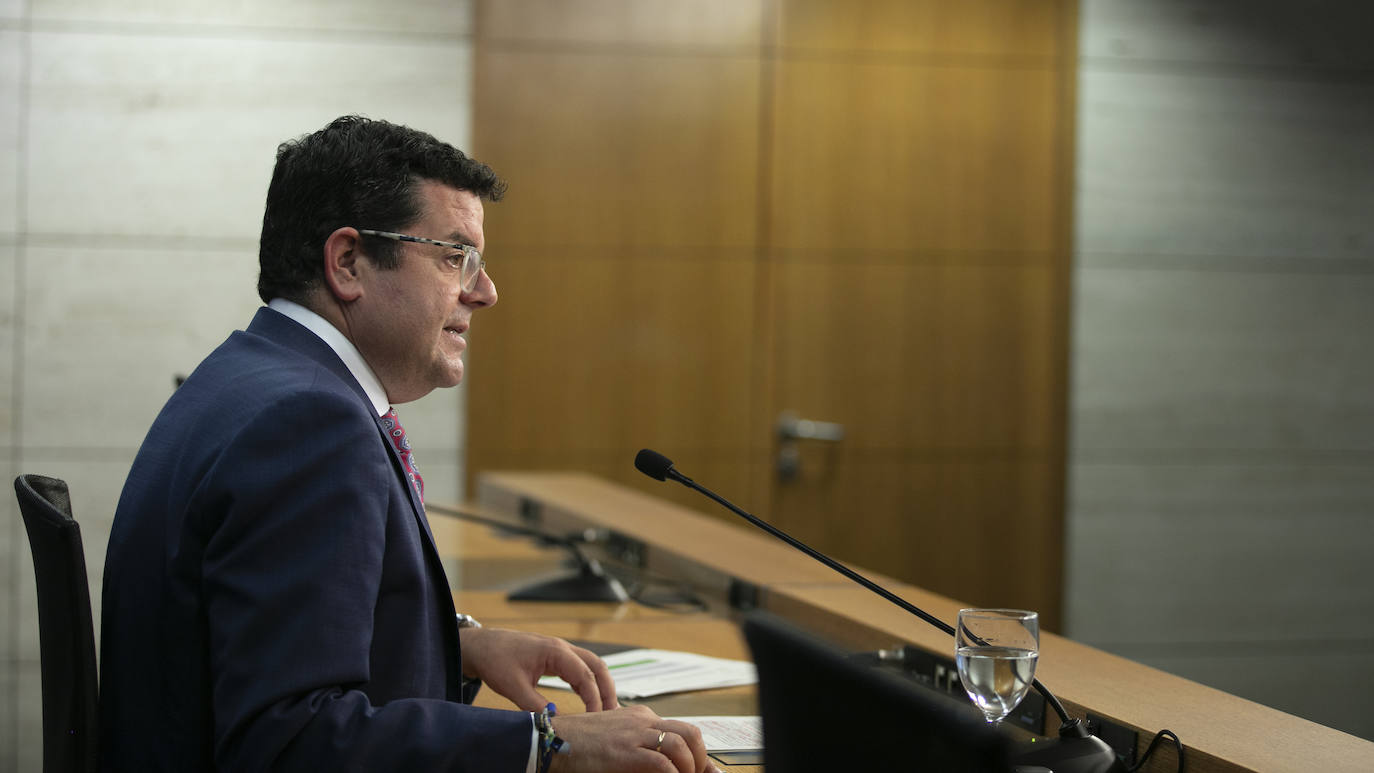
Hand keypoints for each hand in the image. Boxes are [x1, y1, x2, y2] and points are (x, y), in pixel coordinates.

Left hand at [459, 627, 617, 711]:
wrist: (482, 646)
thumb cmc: (496, 660)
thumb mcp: (514, 687)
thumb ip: (535, 705)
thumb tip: (555, 720)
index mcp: (555, 651)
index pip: (585, 675)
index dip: (594, 697)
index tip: (596, 717)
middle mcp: (562, 648)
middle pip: (597, 666)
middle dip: (607, 689)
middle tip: (612, 713)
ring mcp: (560, 651)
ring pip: (591, 666)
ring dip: (600, 686)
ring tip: (606, 709)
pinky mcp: (555, 658)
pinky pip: (579, 669)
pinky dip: (588, 684)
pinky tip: (589, 700)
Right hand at [550, 705, 717, 772]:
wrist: (551, 741)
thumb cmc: (578, 744)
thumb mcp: (614, 740)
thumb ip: (637, 747)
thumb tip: (660, 764)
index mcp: (640, 717)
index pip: (681, 730)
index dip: (698, 755)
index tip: (706, 772)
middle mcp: (642, 720)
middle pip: (690, 733)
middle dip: (701, 759)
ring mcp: (634, 734)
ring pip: (682, 744)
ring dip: (690, 767)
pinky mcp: (625, 752)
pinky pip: (662, 762)